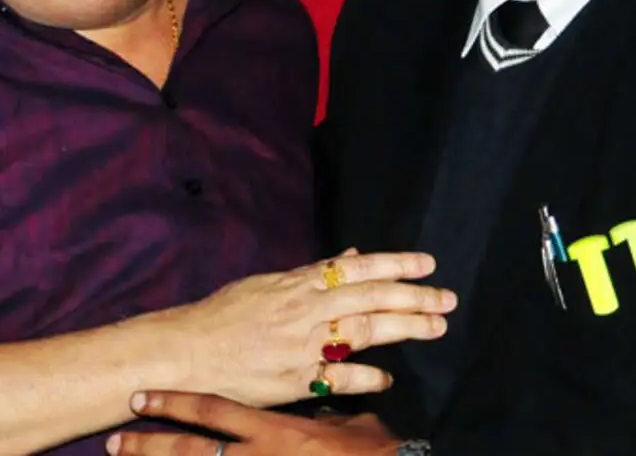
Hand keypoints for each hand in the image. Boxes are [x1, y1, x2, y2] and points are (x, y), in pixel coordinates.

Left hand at [107, 394, 402, 455]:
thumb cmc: (375, 455)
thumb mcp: (350, 422)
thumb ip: (328, 397)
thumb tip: (324, 375)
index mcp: (275, 431)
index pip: (213, 413)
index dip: (174, 405)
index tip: (140, 397)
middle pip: (193, 453)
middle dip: (150, 448)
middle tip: (112, 442)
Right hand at [159, 251, 455, 407]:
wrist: (187, 350)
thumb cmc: (224, 315)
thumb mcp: (267, 283)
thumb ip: (312, 273)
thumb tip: (351, 255)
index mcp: (297, 283)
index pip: (356, 267)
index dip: (394, 264)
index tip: (427, 264)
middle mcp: (305, 309)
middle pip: (370, 298)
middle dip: (413, 297)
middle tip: (447, 298)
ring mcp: (302, 345)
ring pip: (364, 331)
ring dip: (404, 329)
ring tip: (436, 327)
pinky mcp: (295, 379)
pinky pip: (340, 377)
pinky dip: (368, 377)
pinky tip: (388, 378)